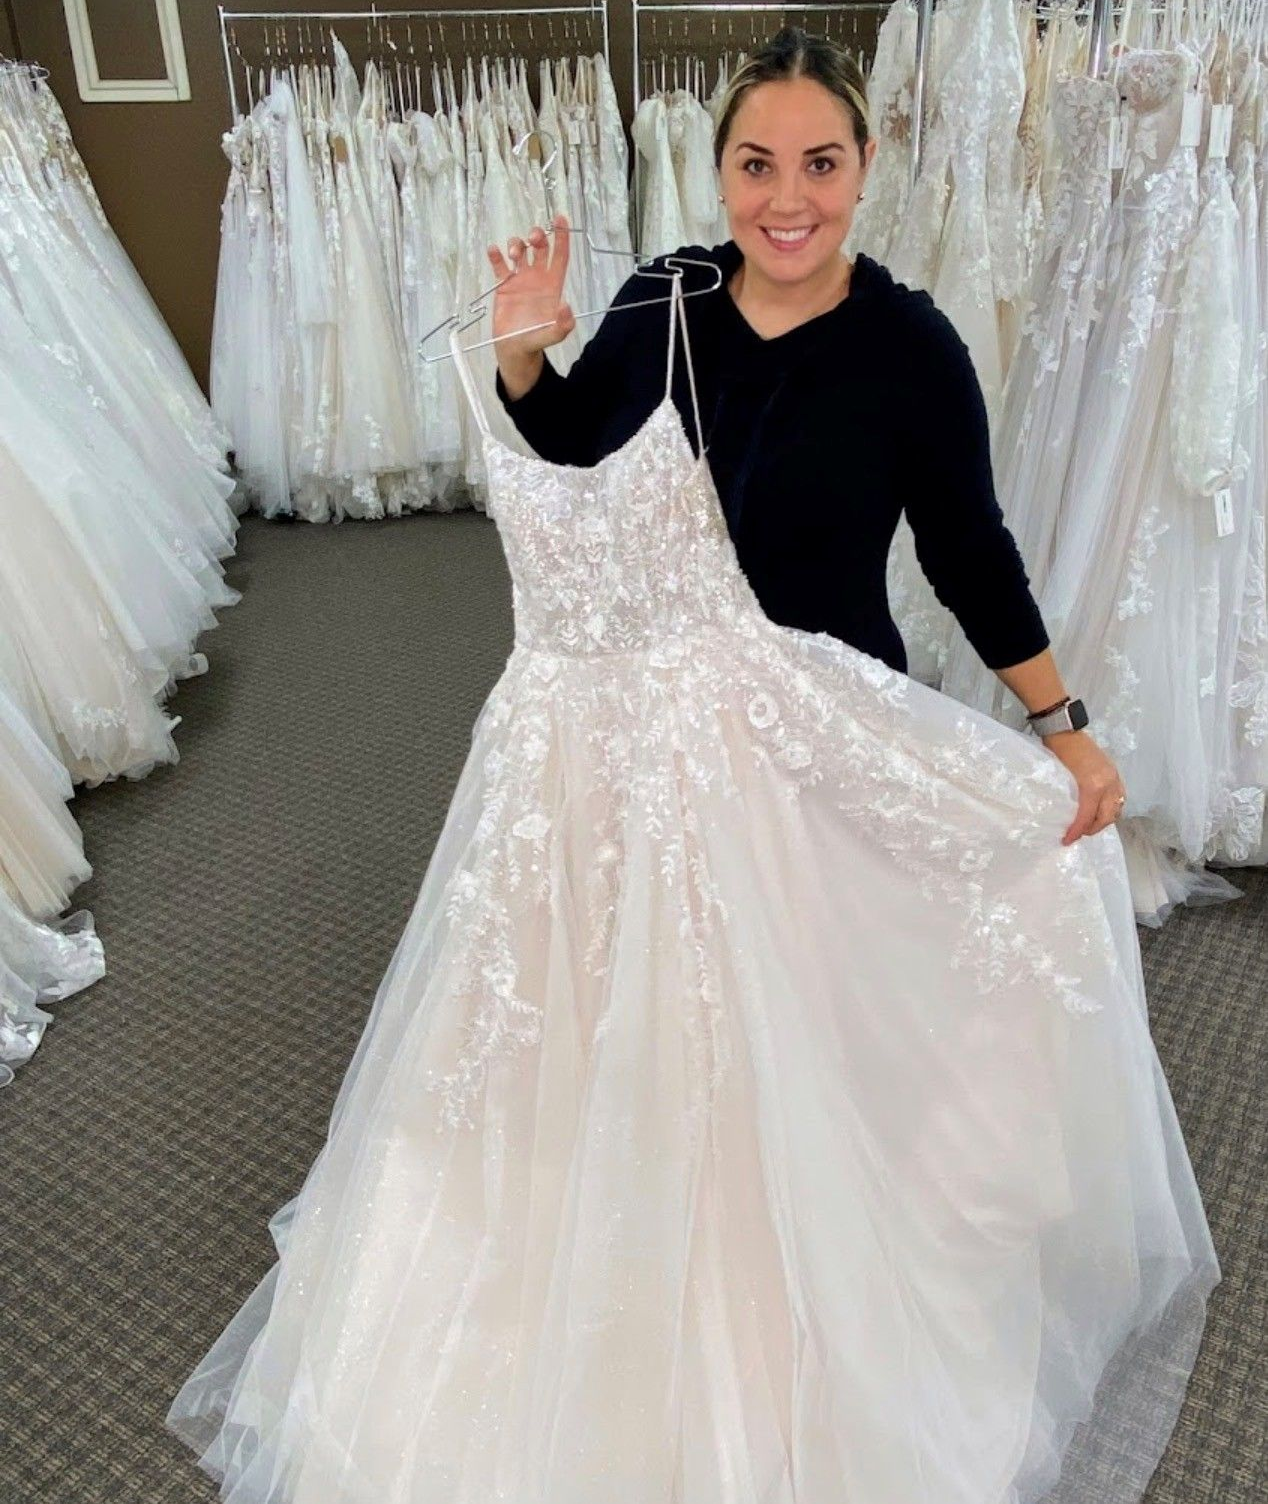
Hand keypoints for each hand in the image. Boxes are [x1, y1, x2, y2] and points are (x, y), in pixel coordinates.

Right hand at [486, 212, 575, 363]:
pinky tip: (494, 251)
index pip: (560, 256)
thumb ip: (562, 325)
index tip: (560, 218)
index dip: (562, 237)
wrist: (514, 349)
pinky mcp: (503, 285)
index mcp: (552, 285)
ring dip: (517, 246)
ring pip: (520, 251)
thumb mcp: (552, 335)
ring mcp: (520, 279)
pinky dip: (496, 256)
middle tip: (533, 238)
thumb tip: (566, 306)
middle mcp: (537, 277)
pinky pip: (499, 265)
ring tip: (514, 255)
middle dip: (537, 236)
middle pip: (539, 248)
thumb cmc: (535, 340)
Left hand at [1042, 729, 1126, 844]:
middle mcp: (1109, 783)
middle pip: (1106, 817)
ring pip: (1117, 809)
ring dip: (1104, 820)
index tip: (1066, 840)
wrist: (1066, 731)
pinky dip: (1111, 808)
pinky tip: (1099, 811)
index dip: (1077, 831)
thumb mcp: (1060, 779)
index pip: (1087, 816)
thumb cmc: (1057, 752)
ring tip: (1089, 825)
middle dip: (1092, 829)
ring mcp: (1115, 777)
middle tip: (1078, 834)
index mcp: (1093, 786)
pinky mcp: (1115, 773)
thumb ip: (1068, 799)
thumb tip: (1068, 818)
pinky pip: (1119, 797)